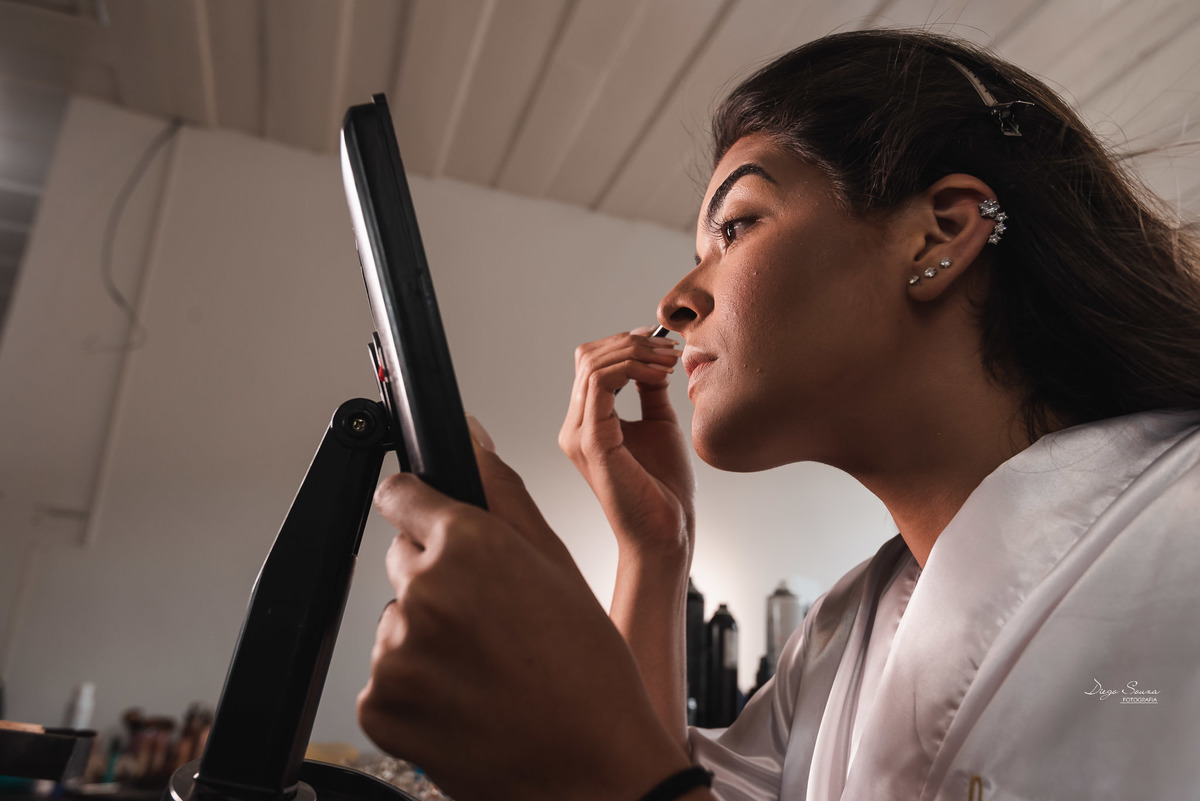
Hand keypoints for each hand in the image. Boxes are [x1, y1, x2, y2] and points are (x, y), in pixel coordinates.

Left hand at [358, 423, 691, 800]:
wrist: (591, 770)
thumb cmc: (587, 672)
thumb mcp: (557, 563)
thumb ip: (501, 490)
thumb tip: (470, 434)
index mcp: (469, 545)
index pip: (401, 496)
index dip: (420, 508)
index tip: (428, 520)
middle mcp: (425, 591)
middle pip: (402, 562)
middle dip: (436, 579)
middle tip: (490, 619)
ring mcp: (397, 652)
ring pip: (395, 622)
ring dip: (426, 637)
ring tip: (485, 667)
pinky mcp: (381, 706)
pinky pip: (385, 679)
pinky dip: (415, 689)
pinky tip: (465, 699)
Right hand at [558, 329, 694, 556]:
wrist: (666, 532)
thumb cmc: (664, 487)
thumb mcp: (659, 424)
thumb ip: (650, 390)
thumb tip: (652, 357)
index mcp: (587, 422)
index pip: (591, 363)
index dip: (625, 344)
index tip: (662, 345)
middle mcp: (575, 426)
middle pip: (587, 356)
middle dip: (631, 343)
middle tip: (669, 350)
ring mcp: (578, 434)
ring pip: (592, 365)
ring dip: (635, 353)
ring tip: (669, 361)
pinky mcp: (591, 442)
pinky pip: (599, 384)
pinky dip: (630, 369)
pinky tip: (658, 375)